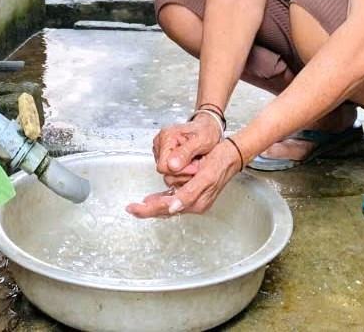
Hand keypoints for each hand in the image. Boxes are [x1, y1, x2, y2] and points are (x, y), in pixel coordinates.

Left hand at [127, 139, 243, 217]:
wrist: (232, 154)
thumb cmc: (220, 161)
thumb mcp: (204, 176)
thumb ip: (188, 194)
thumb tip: (172, 207)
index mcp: (196, 201)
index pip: (167, 208)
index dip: (149, 209)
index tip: (134, 208)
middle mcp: (196, 204)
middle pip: (166, 210)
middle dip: (148, 210)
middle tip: (131, 208)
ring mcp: (196, 199)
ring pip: (169, 206)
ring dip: (155, 205)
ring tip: (139, 206)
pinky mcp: (195, 192)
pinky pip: (175, 199)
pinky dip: (164, 199)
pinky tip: (155, 198)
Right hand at [151, 114, 221, 177]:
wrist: (208, 129)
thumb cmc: (206, 132)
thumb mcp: (202, 141)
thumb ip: (186, 153)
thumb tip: (171, 165)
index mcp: (167, 135)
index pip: (163, 166)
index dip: (180, 170)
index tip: (194, 164)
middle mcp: (160, 141)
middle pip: (164, 170)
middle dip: (182, 170)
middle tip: (196, 162)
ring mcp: (160, 148)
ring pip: (167, 172)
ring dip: (182, 171)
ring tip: (193, 160)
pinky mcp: (163, 155)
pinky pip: (169, 171)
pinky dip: (180, 170)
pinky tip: (188, 161)